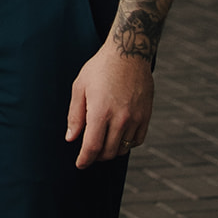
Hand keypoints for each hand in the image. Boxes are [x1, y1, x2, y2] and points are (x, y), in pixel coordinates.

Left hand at [67, 45, 153, 168]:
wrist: (129, 53)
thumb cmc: (99, 69)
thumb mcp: (79, 88)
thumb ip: (75, 115)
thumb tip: (71, 138)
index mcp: (100, 112)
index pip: (92, 147)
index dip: (85, 160)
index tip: (80, 164)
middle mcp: (120, 118)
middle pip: (108, 152)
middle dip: (96, 157)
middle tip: (89, 152)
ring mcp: (136, 117)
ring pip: (123, 148)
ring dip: (111, 151)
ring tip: (103, 144)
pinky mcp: (146, 114)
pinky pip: (137, 140)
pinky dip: (127, 144)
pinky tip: (118, 138)